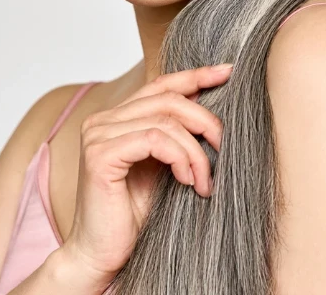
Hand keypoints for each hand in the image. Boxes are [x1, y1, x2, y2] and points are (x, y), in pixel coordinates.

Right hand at [59, 65, 230, 289]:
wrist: (101, 253)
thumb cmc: (132, 215)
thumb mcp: (162, 167)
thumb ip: (175, 137)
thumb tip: (210, 110)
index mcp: (115, 119)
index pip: (160, 85)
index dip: (195, 76)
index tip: (228, 72)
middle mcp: (102, 121)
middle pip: (167, 99)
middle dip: (204, 120)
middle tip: (224, 147)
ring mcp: (98, 136)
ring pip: (164, 120)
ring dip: (195, 150)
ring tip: (203, 180)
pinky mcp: (100, 155)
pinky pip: (153, 139)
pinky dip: (179, 157)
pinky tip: (186, 180)